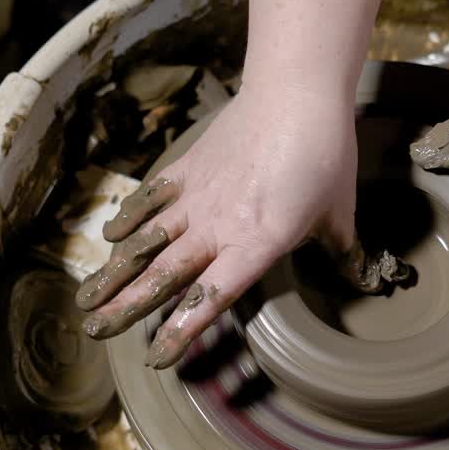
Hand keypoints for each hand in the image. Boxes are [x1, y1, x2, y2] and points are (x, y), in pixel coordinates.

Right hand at [75, 81, 360, 368]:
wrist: (296, 93)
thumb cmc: (325, 156)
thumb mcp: (340, 213)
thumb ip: (341, 252)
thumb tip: (362, 278)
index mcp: (256, 245)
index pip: (210, 298)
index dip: (182, 330)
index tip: (156, 356)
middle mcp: (217, 226)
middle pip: (164, 276)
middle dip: (127, 307)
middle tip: (95, 333)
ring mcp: (197, 196)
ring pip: (147, 241)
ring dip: (114, 272)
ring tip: (86, 299)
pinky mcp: (188, 168)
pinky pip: (151, 198)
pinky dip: (129, 219)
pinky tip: (109, 237)